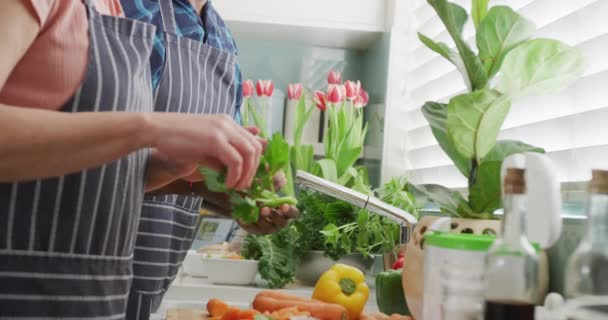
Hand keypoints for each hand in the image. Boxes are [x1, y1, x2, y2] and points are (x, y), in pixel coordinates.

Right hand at [146, 114, 264, 190]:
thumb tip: (239, 169)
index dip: (256, 162)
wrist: (156, 130)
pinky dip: (235, 175)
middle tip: (243, 185)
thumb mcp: (204, 146)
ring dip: (246, 174)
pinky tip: (227, 183)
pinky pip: (236, 160)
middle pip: (255, 148)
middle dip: (253, 170)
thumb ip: (222, 153)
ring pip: (249, 153)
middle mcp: (228, 123)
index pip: (253, 141)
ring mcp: (223, 129)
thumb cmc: (176, 140)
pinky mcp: (215, 139)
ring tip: (236, 186)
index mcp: (227, 122)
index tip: (248, 177)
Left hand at [238, 171, 297, 234]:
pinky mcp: (256, 230)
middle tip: (265, 209)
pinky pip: (252, 228)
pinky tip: (242, 218)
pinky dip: (248, 223)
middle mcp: (279, 222)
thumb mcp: (268, 187)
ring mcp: (268, 228)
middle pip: (281, 222)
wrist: (246, 202)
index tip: (284, 206)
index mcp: (285, 212)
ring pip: (267, 226)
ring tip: (253, 212)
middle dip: (273, 215)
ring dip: (261, 219)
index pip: (293, 213)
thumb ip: (275, 183)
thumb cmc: (263, 195)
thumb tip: (281, 175)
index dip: (289, 211)